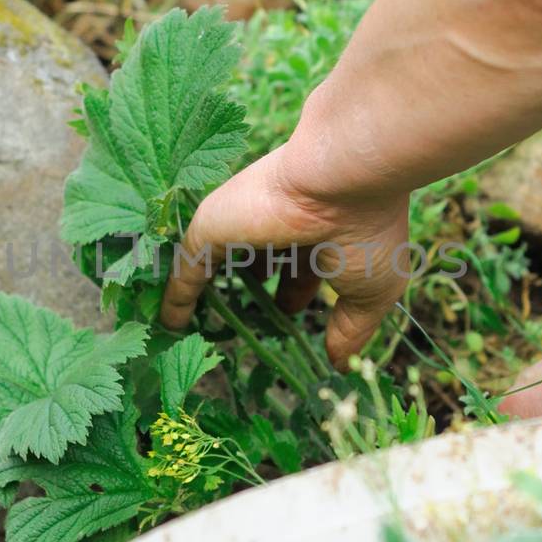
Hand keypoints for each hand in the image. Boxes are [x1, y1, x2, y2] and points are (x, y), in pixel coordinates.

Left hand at [160, 140, 410, 369]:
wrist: (343, 175)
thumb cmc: (368, 229)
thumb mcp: (372, 291)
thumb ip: (352, 330)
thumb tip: (339, 365)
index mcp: (320, 236)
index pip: (299, 273)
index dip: (291, 299)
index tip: (281, 324)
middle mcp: (279, 227)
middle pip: (256, 266)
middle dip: (248, 293)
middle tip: (234, 330)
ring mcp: (243, 226)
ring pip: (219, 265)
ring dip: (205, 295)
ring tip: (190, 334)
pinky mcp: (212, 228)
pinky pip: (187, 270)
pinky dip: (177, 297)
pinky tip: (169, 325)